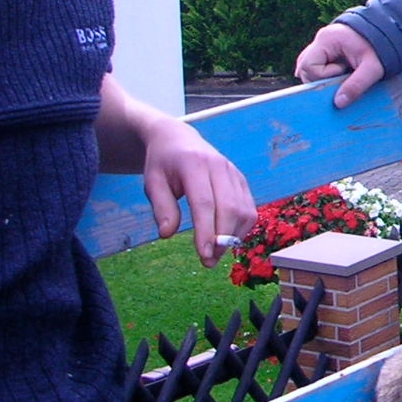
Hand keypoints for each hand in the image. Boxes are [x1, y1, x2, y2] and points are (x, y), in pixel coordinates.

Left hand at [140, 114, 254, 267]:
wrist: (178, 139)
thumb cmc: (163, 164)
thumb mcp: (152, 183)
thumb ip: (161, 207)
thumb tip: (167, 234)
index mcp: (194, 164)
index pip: (205, 202)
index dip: (206, 231)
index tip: (204, 255)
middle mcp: (220, 167)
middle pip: (230, 207)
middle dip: (222, 239)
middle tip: (208, 261)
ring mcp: (234, 173)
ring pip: (244, 209)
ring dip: (234, 236)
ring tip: (216, 253)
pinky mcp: (242, 180)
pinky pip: (249, 208)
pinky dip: (242, 228)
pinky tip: (226, 238)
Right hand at [295, 22, 384, 108]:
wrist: (390, 31)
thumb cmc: (381, 47)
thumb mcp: (372, 68)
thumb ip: (356, 85)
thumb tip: (339, 103)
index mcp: (327, 39)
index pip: (309, 66)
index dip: (323, 76)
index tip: (344, 72)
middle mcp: (320, 39)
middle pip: (304, 66)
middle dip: (320, 78)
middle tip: (342, 77)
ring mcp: (322, 43)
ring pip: (308, 65)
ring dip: (321, 76)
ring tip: (341, 75)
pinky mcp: (326, 48)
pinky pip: (315, 63)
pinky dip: (322, 72)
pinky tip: (335, 75)